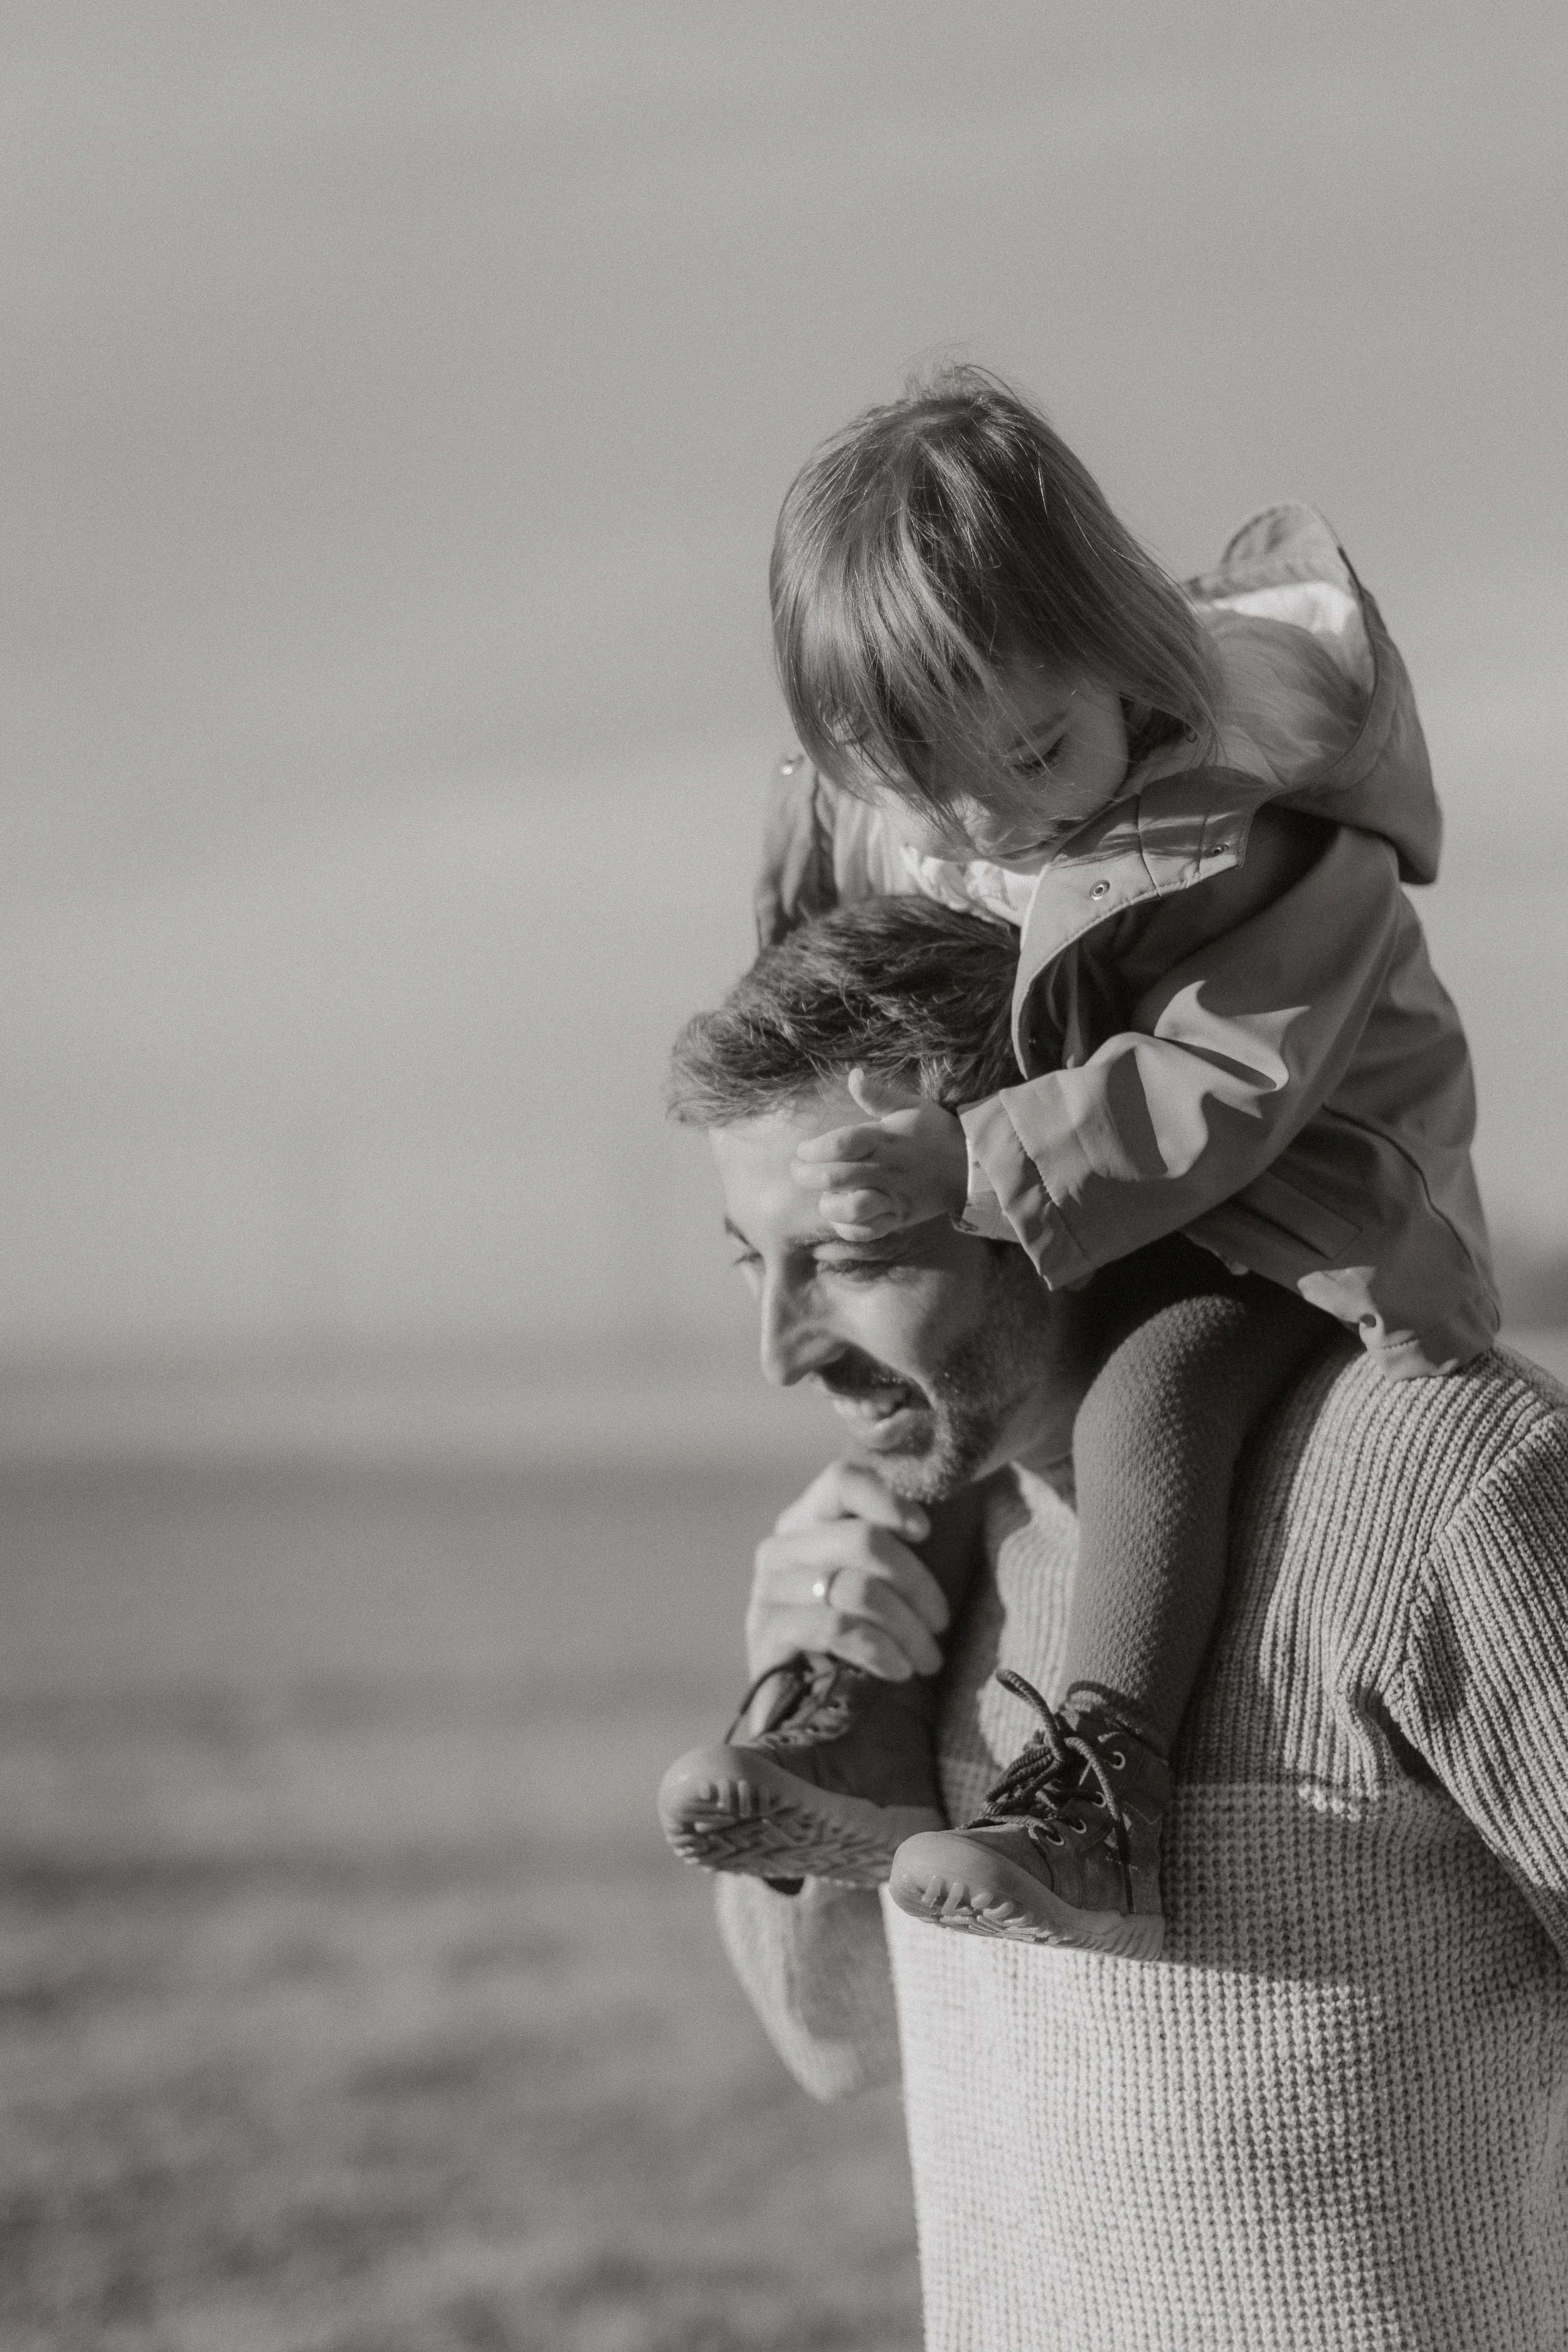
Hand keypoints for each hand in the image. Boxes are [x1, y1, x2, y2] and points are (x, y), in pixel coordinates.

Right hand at [746, 1459, 951, 1682]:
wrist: (820, 1721)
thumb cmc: (863, 1638)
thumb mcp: (880, 1582)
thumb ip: (896, 1541)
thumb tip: (938, 1515)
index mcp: (808, 1520)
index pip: (843, 1481)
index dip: (889, 1499)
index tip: (925, 1532)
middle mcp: (781, 1548)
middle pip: (862, 1540)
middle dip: (917, 1584)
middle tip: (941, 1622)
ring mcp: (769, 1591)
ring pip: (857, 1589)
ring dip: (907, 1628)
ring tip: (928, 1658)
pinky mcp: (767, 1635)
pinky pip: (837, 1628)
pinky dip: (880, 1650)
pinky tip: (900, 1670)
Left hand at [790, 1068, 968, 1238]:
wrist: (970, 1165)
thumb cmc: (934, 1132)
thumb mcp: (910, 1106)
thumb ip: (878, 1094)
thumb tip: (853, 1075)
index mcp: (885, 1139)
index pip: (842, 1143)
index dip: (815, 1148)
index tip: (803, 1150)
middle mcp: (887, 1170)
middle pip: (837, 1176)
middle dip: (808, 1176)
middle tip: (798, 1171)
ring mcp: (894, 1197)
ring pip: (853, 1208)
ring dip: (829, 1205)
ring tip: (824, 1197)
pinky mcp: (899, 1218)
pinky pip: (869, 1231)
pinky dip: (849, 1228)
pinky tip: (840, 1217)